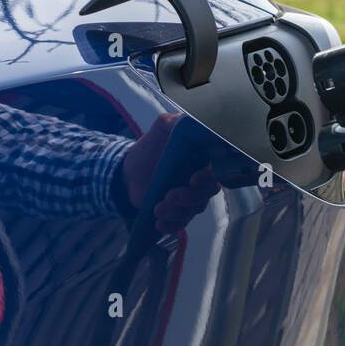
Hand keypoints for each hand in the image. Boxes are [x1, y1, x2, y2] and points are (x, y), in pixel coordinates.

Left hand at [120, 113, 218, 232]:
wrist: (127, 173)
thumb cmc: (148, 150)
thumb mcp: (160, 130)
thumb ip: (173, 123)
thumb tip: (187, 119)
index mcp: (202, 161)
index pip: (216, 171)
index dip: (209, 177)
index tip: (193, 178)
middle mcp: (200, 181)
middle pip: (206, 194)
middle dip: (189, 197)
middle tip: (169, 195)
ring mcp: (190, 199)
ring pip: (194, 210)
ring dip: (176, 212)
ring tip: (157, 209)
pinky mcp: (178, 213)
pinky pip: (181, 224)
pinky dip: (171, 226)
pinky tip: (158, 223)